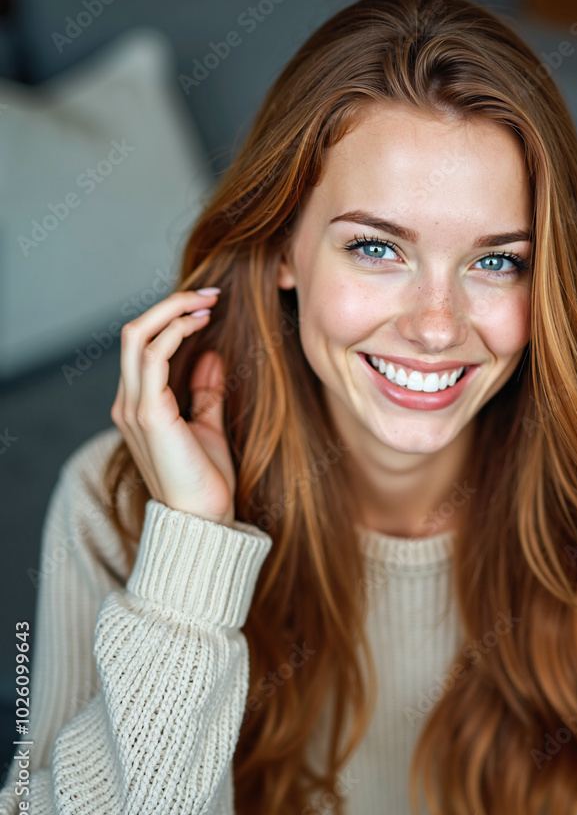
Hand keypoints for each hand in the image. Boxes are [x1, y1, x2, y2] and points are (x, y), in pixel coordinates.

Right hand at [110, 289, 235, 525]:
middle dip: (171, 304)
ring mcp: (134, 408)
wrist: (203, 521)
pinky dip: (175, 331)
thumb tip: (210, 356)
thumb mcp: (208, 427)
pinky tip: (200, 325)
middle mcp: (128, 403)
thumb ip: (205, 393)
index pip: (143, 346)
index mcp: (138, 406)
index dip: (171, 318)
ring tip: (208, 301)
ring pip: (138, 336)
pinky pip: (153, 356)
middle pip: (134, 332)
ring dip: (173, 310)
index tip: (208, 306)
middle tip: (210, 293)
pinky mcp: (149, 414)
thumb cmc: (205, 480)